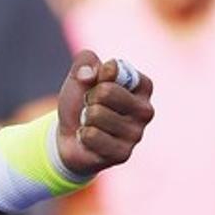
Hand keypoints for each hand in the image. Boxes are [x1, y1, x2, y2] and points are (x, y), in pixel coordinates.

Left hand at [56, 50, 154, 176]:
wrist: (69, 136)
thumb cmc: (82, 101)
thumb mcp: (79, 75)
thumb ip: (85, 61)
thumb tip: (89, 74)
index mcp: (142, 87)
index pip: (118, 69)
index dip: (100, 74)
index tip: (98, 82)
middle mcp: (145, 110)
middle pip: (106, 91)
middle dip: (89, 97)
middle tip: (90, 105)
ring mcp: (136, 134)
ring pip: (96, 114)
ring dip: (85, 117)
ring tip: (90, 123)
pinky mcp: (123, 153)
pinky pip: (91, 135)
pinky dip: (82, 134)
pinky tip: (89, 139)